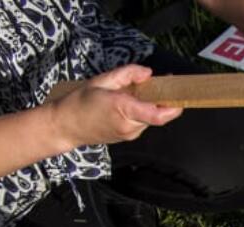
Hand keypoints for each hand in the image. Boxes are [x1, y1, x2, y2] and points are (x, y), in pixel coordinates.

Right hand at [48, 64, 182, 149]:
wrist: (65, 127)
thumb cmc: (79, 102)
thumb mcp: (100, 81)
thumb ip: (126, 75)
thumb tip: (148, 73)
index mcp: (122, 109)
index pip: (157, 114)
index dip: (173, 106)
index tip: (179, 94)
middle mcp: (129, 126)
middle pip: (157, 115)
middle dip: (162, 101)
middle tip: (160, 84)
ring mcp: (129, 134)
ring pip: (150, 119)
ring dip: (150, 106)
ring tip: (135, 94)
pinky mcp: (128, 137)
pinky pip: (142, 123)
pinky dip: (142, 112)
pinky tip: (128, 104)